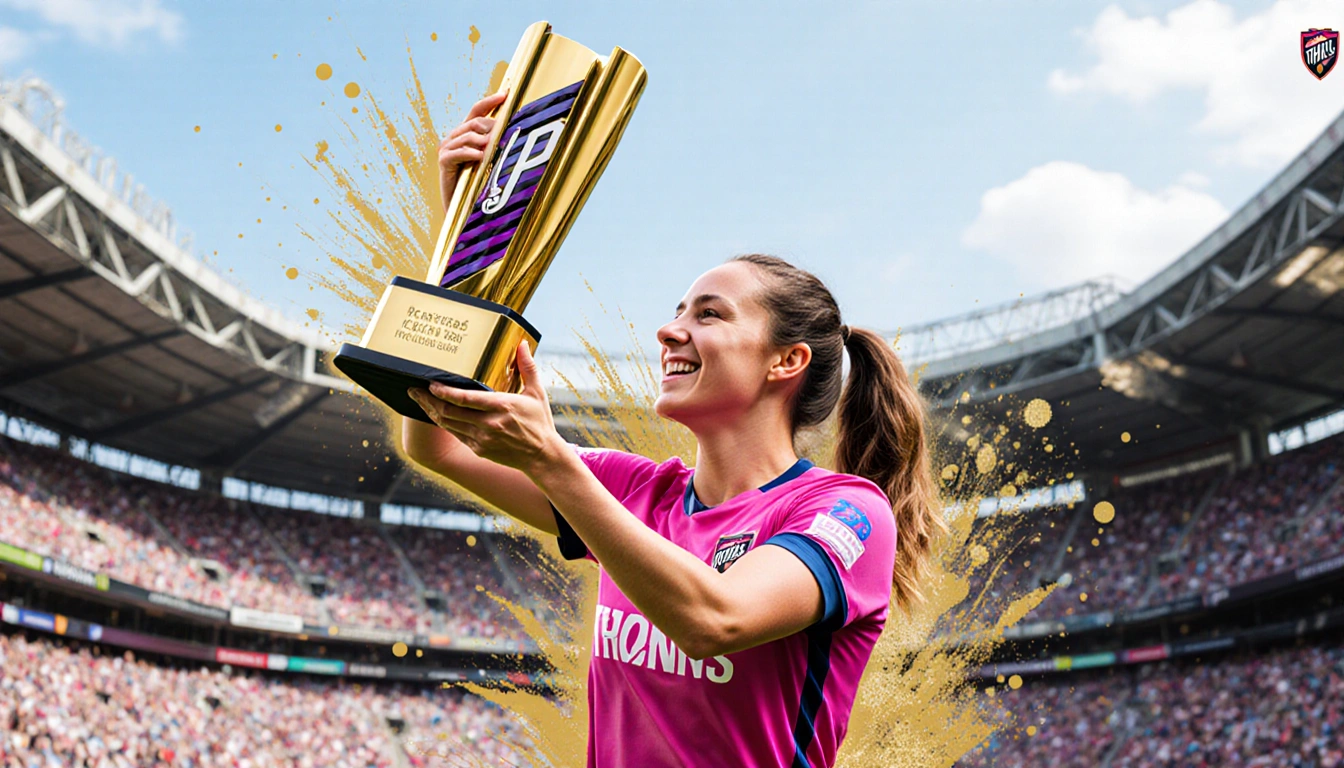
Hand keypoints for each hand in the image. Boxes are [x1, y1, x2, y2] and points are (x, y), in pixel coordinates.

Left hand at [407, 342, 563, 475]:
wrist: (542, 457)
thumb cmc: (540, 422)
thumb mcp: (537, 393)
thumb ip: (528, 367)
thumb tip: (521, 344)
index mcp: (502, 407)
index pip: (465, 399)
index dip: (444, 392)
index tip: (431, 384)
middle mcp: (489, 424)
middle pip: (449, 412)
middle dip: (428, 400)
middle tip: (414, 389)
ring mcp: (482, 439)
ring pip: (447, 424)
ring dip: (431, 411)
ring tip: (419, 399)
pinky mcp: (478, 449)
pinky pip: (455, 434)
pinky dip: (443, 422)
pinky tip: (436, 413)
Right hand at [437, 91, 507, 210]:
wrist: (463, 209)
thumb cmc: (480, 184)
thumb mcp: (491, 161)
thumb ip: (498, 145)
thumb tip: (513, 132)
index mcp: (466, 134)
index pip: (477, 110)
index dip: (490, 101)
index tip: (505, 94)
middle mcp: (454, 137)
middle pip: (474, 122)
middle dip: (492, 126)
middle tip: (504, 134)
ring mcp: (447, 148)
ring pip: (468, 135)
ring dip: (484, 140)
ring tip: (494, 146)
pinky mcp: (444, 162)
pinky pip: (458, 152)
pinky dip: (471, 153)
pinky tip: (480, 156)